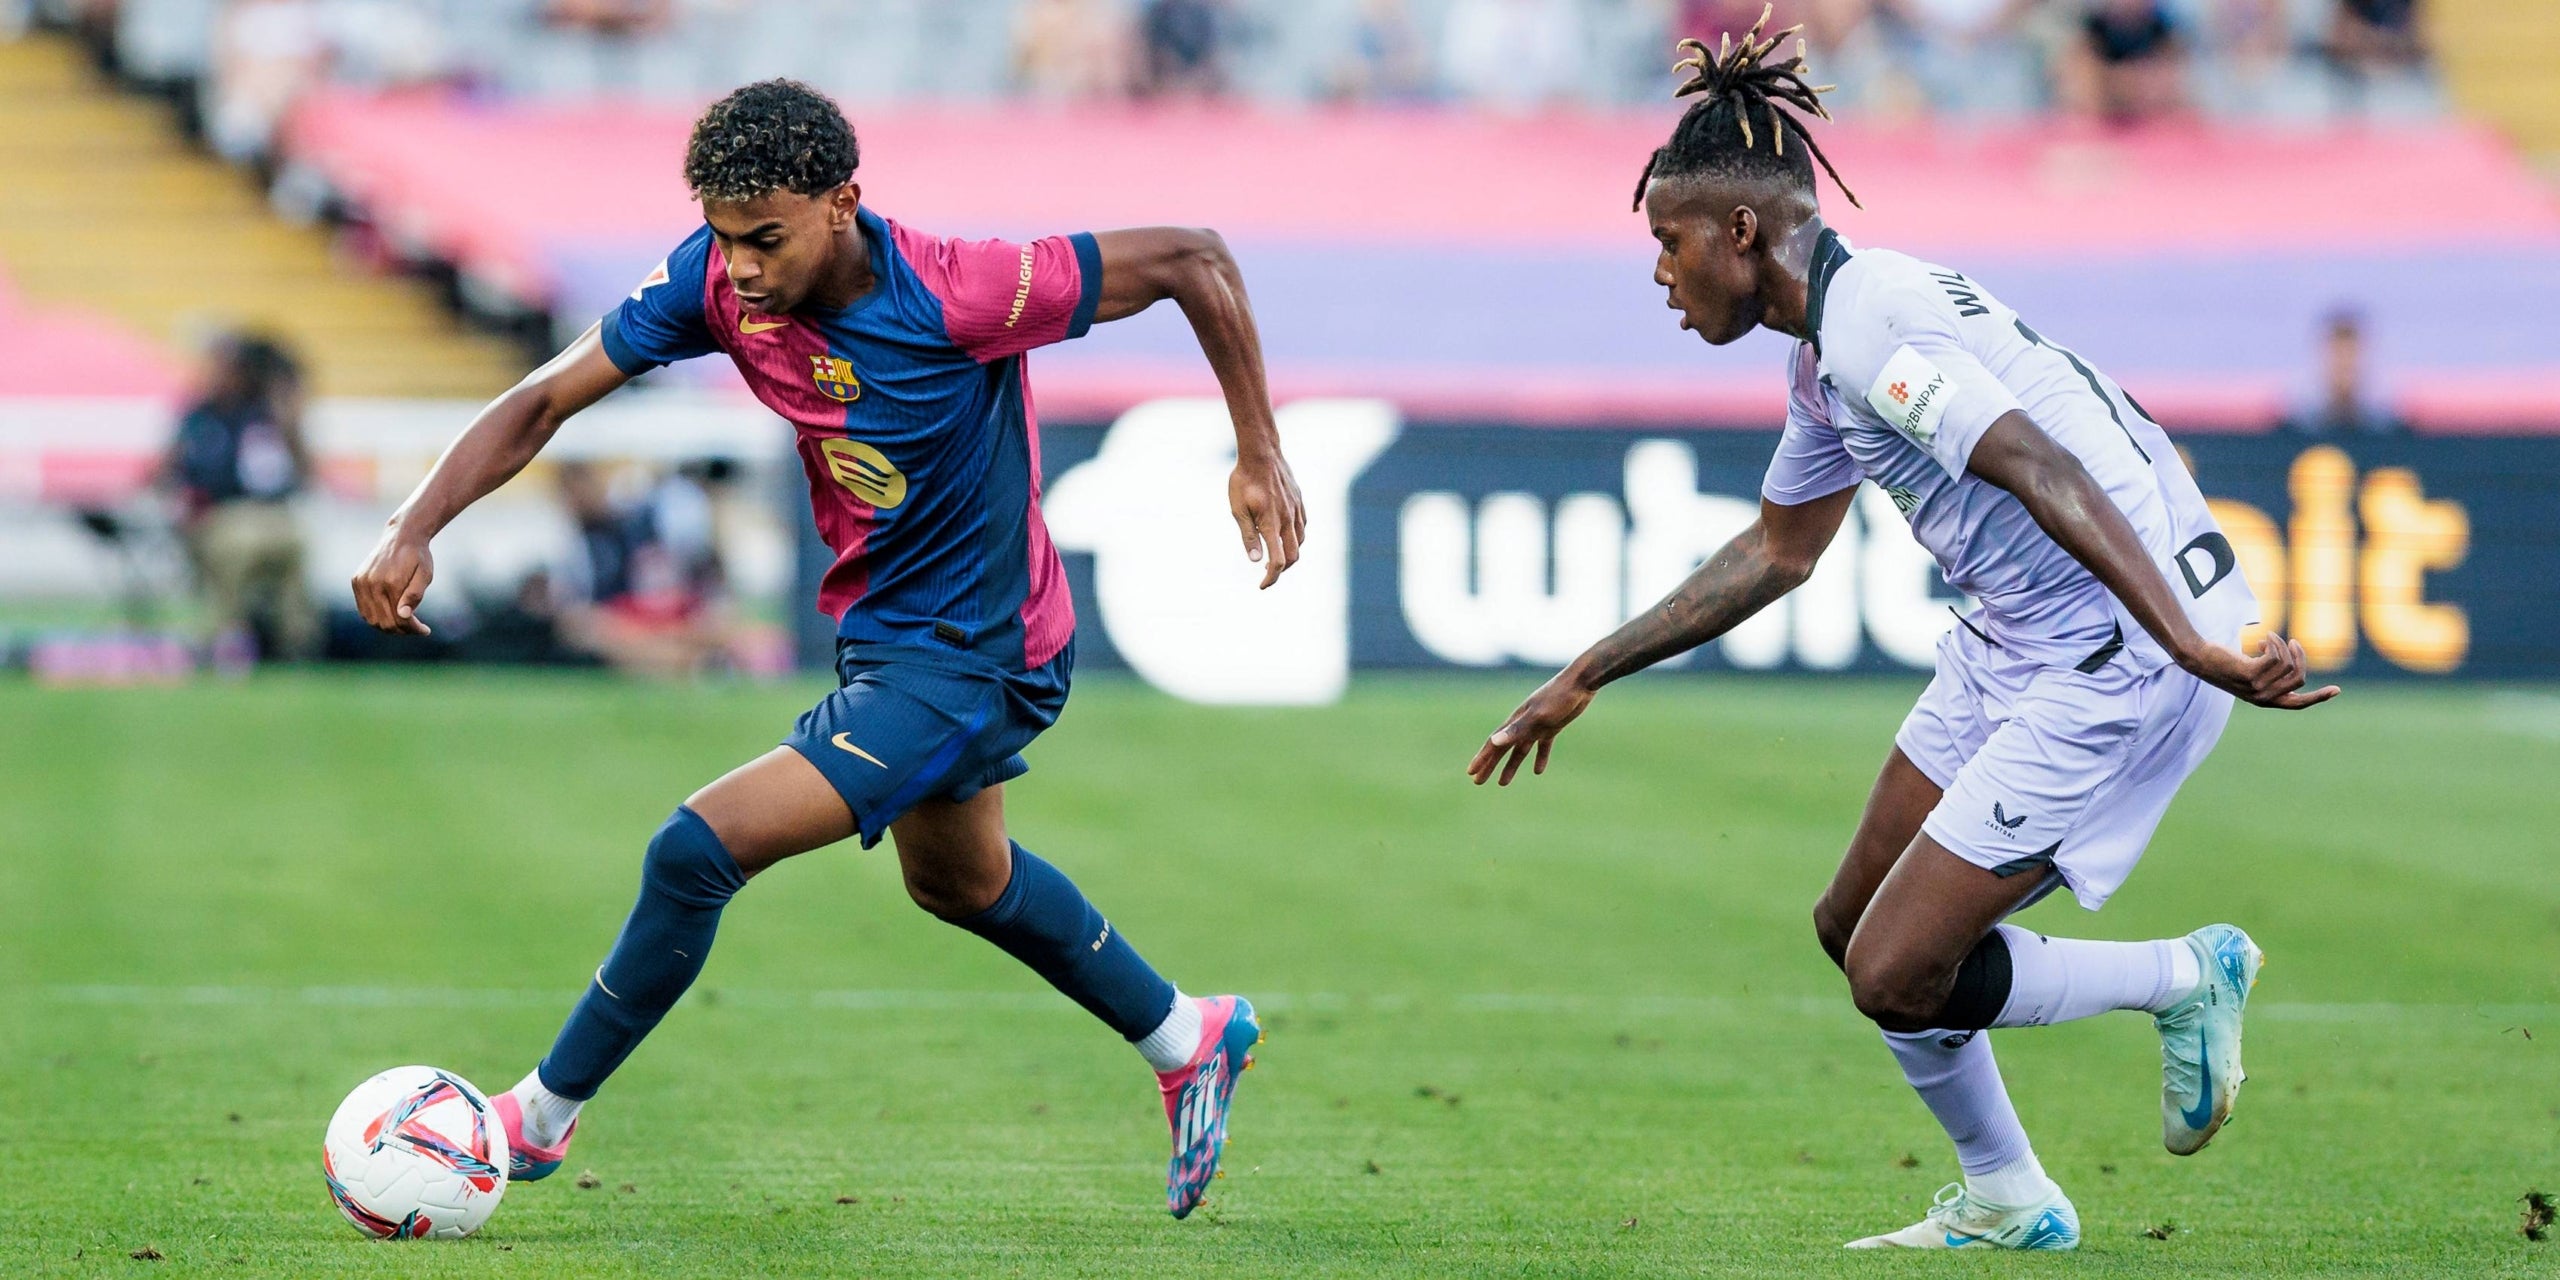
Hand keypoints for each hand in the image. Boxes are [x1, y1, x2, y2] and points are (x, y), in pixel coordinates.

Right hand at [351, 526, 435, 634]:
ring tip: (404, 623)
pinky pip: (363, 609)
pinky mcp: (356, 581)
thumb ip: (414, 595)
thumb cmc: (418, 556)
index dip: (413, 629)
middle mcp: (372, 583)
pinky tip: (390, 614)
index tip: (426, 631)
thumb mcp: (425, 575)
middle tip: (416, 628)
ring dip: (387, 626)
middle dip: (402, 630)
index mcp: (391, 582)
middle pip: (384, 622)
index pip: (399, 619)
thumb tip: (404, 616)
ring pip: (371, 619)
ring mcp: (361, 582)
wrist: (401, 536)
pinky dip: (376, 617)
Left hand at [1229, 450, 1305, 589]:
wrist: (1261, 453)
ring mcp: (1296, 510)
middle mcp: (1288, 520)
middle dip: (1282, 570)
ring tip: (1274, 554)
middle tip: (1267, 572)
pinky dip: (1295, 537)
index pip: (1277, 561)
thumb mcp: (1238, 509)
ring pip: (1300, 541)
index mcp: (1271, 524)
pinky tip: (1283, 534)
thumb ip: (1248, 536)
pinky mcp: (1299, 501)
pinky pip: (1303, 526)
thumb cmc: (1244, 480)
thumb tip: (1255, 560)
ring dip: (1289, 554)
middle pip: (1293, 556)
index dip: (1271, 578)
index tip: (1262, 585)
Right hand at [1468, 669, 1596, 785]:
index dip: (1482, 759)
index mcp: (1516, 722)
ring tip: (1502, 783)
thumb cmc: (1558, 697)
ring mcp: (1537, 726)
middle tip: (1478, 782)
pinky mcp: (1552, 726)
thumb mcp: (1537, 716)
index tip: (1471, 773)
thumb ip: (1516, 729)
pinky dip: (1539, 758)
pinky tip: (1538, 771)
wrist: (1580, 683)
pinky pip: (1541, 746)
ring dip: (1511, 765)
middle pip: (1502, 749)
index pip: (1494, 744)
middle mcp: (1523, 724)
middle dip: (1490, 765)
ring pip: (1519, 750)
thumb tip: (1494, 741)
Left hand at [2180, 630, 2337, 709]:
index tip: (2336, 690)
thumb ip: (2271, 672)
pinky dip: (2273, 643)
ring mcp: (2256, 687)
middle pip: (2299, 677)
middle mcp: (2263, 698)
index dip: (2318, 697)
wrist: (2200, 659)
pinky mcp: (2250, 673)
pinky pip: (2276, 656)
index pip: (2298, 704)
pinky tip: (2262, 640)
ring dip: (2282, 645)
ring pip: (2288, 664)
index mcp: (2266, 701)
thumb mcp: (2252, 672)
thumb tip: (2291, 659)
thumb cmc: (2226, 664)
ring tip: (2269, 639)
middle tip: (2292, 642)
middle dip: (2300, 657)